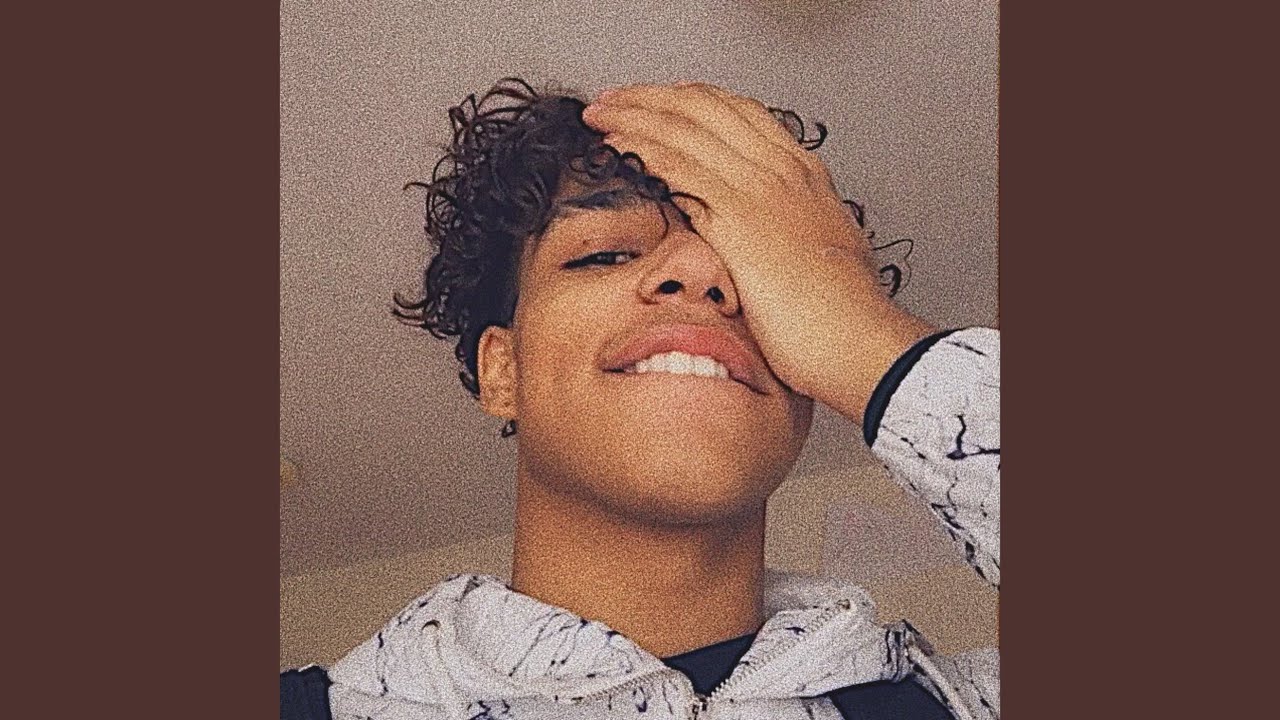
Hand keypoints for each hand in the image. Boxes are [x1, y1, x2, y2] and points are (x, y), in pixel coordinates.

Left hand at [581, 82, 933, 421]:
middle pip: (708, 107)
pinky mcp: (738, 215)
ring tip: (600, 112)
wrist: (861, 340)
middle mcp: (783, 170)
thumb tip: (771, 247)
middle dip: (654, 97)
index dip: (693, 102)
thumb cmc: (843, 319)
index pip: (741, 115)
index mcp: (804, 178)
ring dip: (635, 113)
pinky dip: (640, 146)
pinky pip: (678, 164)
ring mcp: (762, 187)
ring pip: (686, 126)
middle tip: (615, 99)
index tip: (659, 104)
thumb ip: (791, 240)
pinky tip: (615, 144)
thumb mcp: (819, 262)